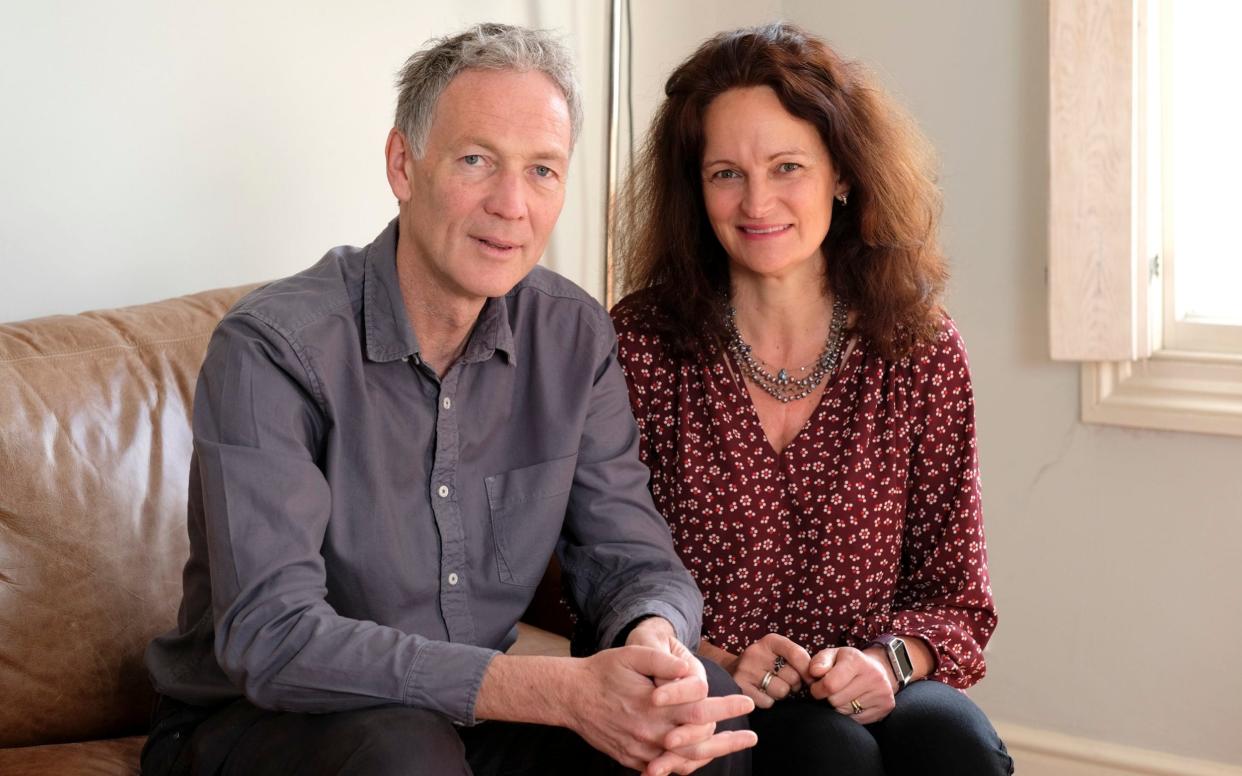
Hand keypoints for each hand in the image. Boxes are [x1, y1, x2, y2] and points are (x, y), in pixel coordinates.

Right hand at [568, 643, 754, 774]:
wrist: (571, 696)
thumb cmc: (604, 671)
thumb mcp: (633, 655)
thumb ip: (663, 662)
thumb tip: (689, 670)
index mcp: (654, 707)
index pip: (700, 710)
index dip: (727, 707)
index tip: (748, 703)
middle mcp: (650, 734)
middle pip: (699, 744)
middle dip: (729, 741)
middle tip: (752, 736)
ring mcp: (641, 752)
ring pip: (685, 761)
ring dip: (711, 754)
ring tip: (732, 746)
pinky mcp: (632, 760)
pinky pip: (666, 768)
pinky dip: (686, 764)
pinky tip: (701, 755)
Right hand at [708, 633, 810, 709]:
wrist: (732, 670)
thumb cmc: (766, 664)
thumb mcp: (780, 653)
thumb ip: (799, 660)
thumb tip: (814, 679)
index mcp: (770, 641)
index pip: (797, 654)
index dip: (808, 670)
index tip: (811, 679)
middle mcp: (755, 652)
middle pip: (793, 677)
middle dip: (794, 684)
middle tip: (784, 681)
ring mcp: (746, 670)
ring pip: (782, 691)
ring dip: (781, 694)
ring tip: (771, 686)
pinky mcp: (740, 688)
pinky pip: (768, 702)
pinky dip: (768, 701)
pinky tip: (761, 693)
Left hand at [807, 646, 895, 723]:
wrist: (878, 669)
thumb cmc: (847, 664)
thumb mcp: (832, 656)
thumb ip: (818, 662)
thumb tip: (813, 672)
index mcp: (856, 660)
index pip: (830, 685)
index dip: (817, 689)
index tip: (817, 687)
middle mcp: (873, 676)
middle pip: (836, 701)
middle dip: (828, 698)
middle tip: (833, 690)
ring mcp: (882, 692)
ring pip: (845, 712)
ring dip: (838, 707)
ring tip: (844, 695)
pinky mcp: (886, 706)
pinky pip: (857, 720)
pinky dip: (851, 714)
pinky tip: (855, 702)